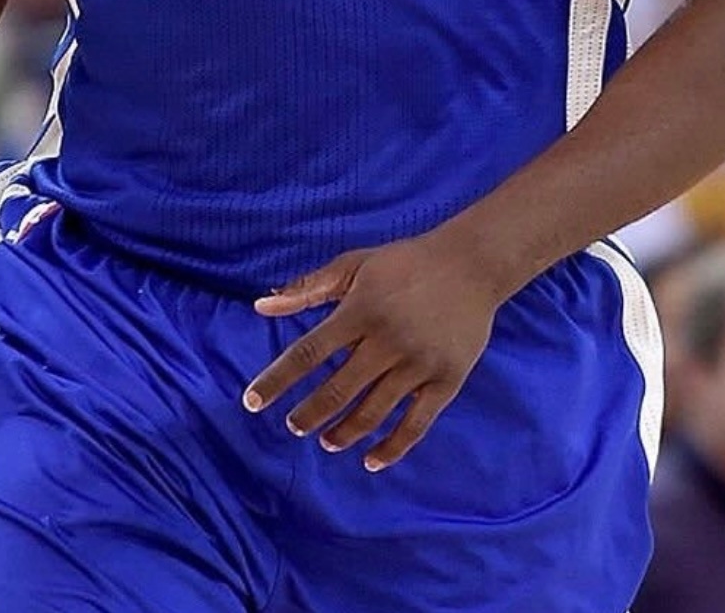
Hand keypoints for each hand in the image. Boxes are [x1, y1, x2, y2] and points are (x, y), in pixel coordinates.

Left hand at [243, 227, 498, 470]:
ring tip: (325, 441)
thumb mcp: (354, 265)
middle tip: (293, 426)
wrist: (471, 264)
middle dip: (309, 414)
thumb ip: (307, 288)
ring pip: (372, 413)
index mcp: (361, 310)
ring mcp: (419, 364)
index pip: (309, 352)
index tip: (252, 402)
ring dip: (343, 433)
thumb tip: (259, 306)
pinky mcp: (446, 381)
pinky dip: (391, 449)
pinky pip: (415, 425)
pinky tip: (370, 461)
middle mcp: (388, 340)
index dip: (277, 379)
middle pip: (337, 390)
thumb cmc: (404, 263)